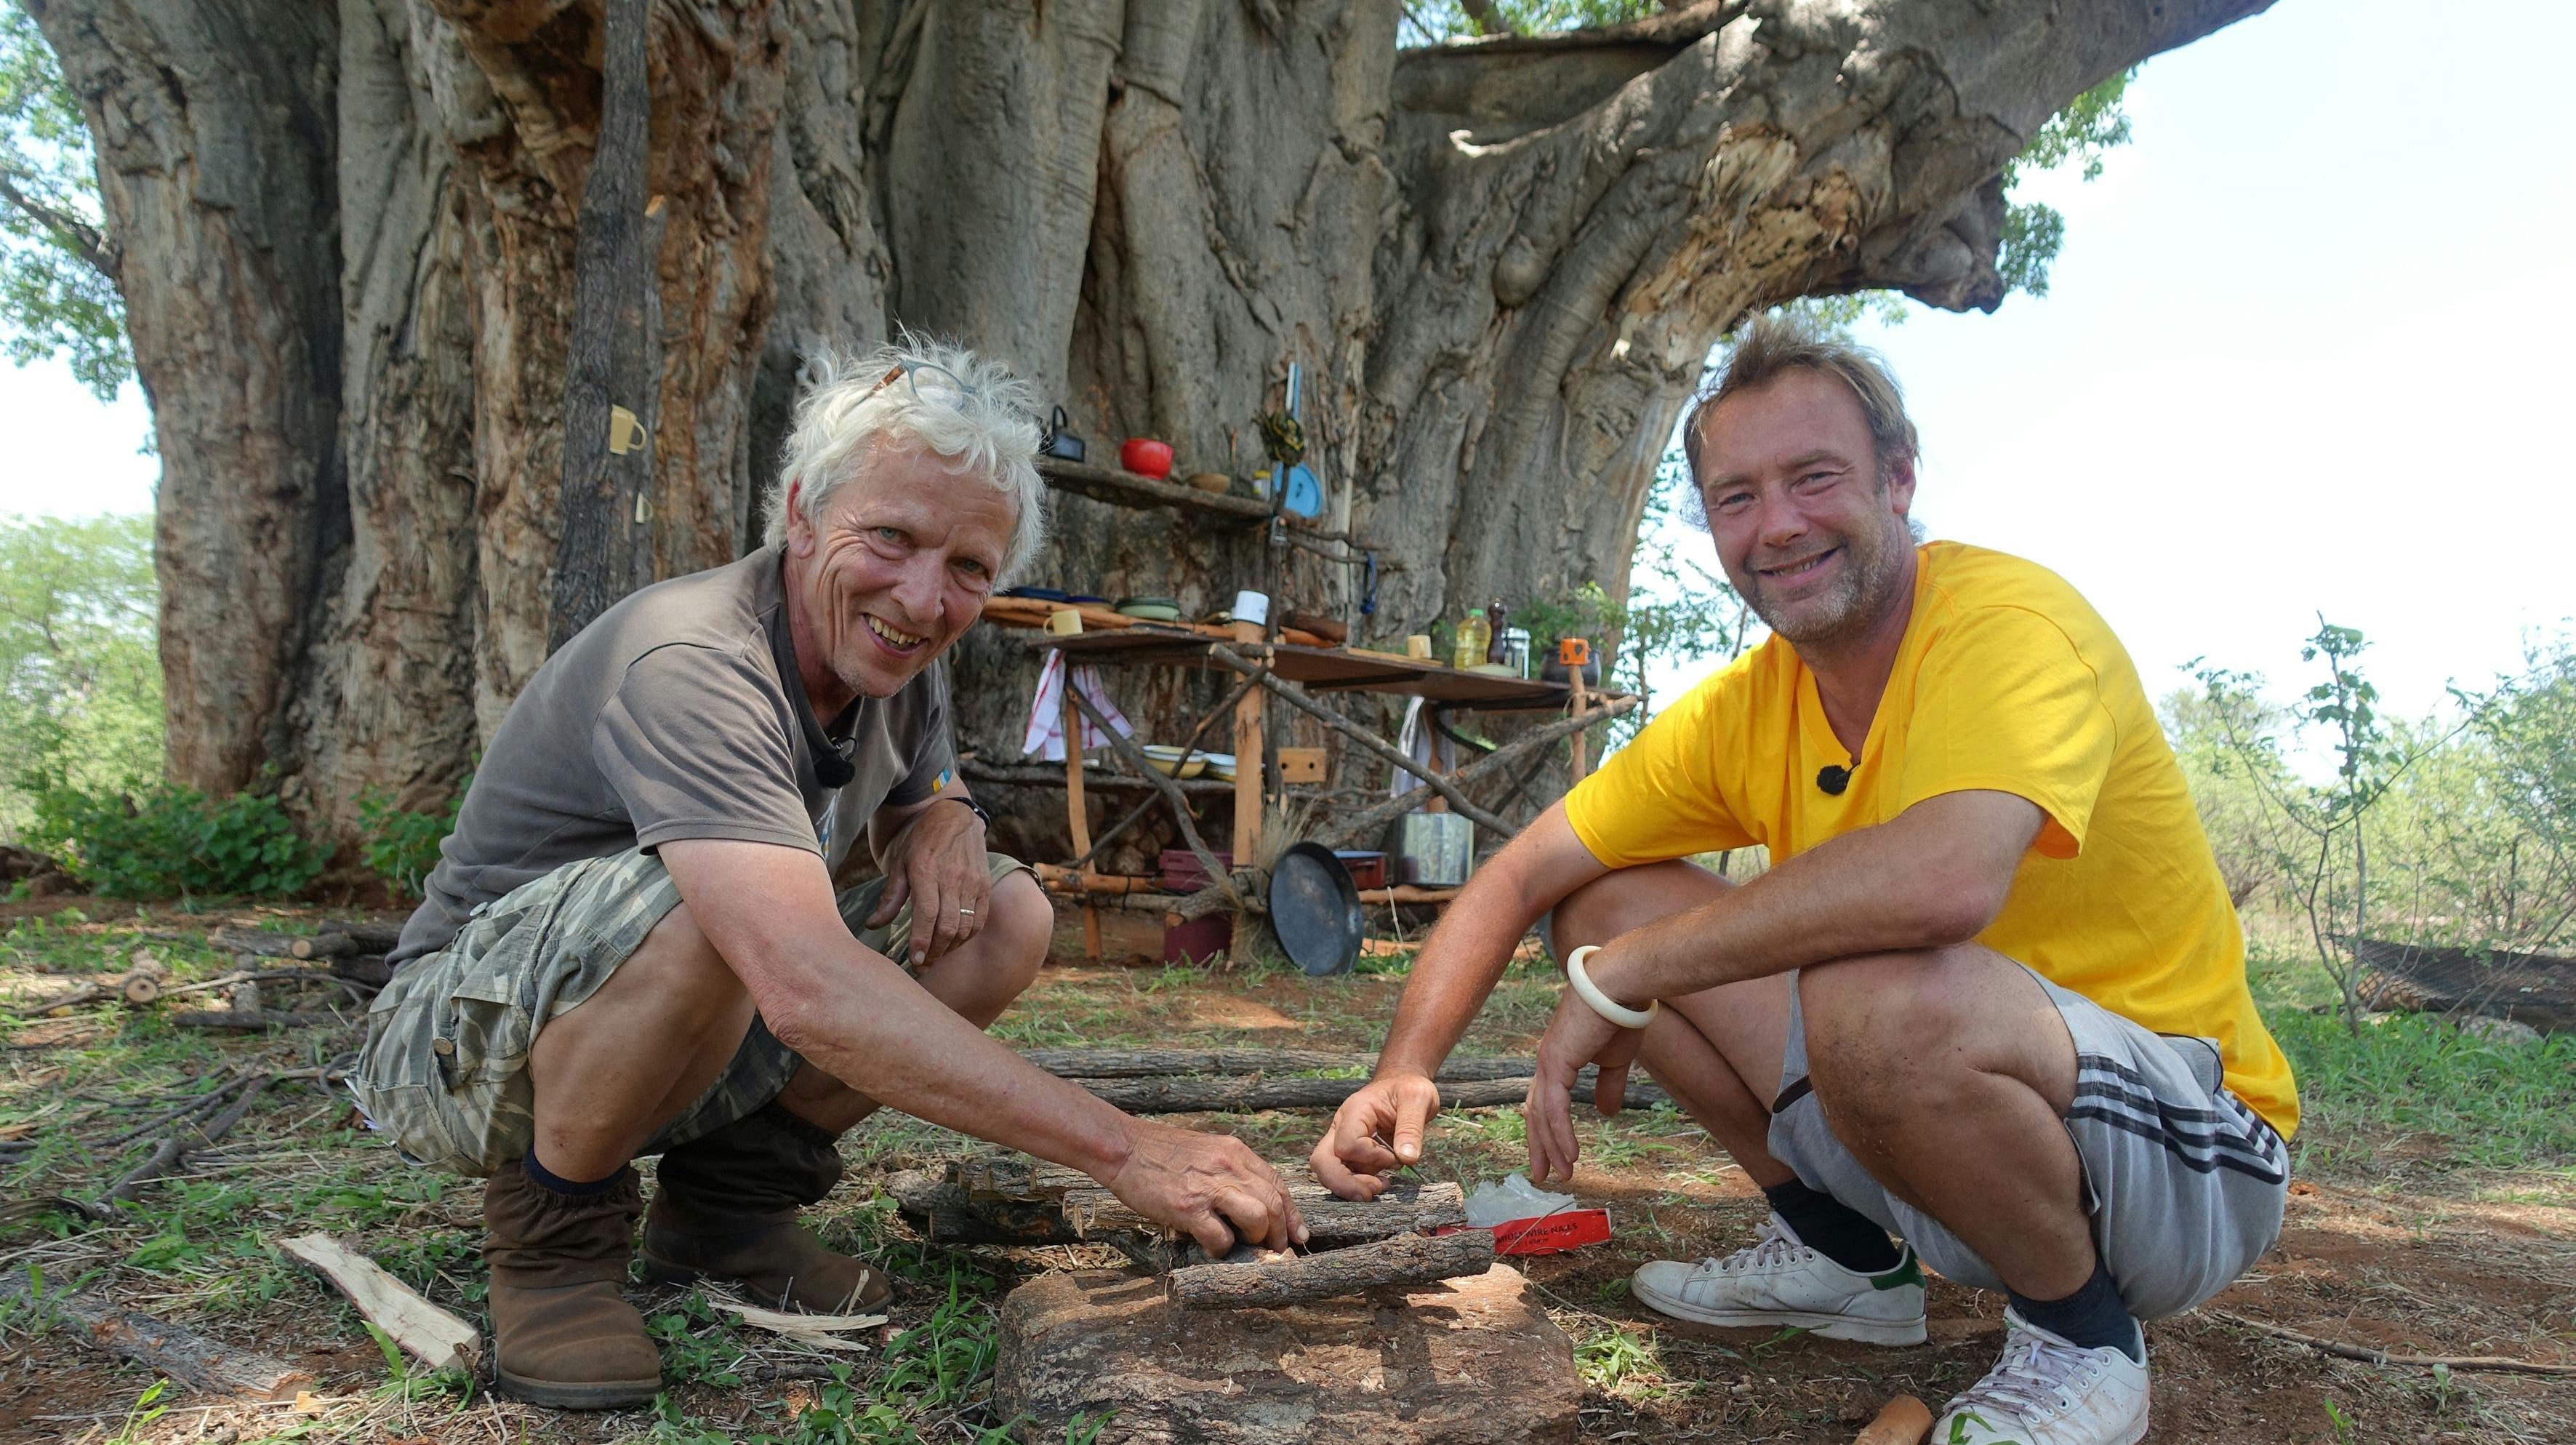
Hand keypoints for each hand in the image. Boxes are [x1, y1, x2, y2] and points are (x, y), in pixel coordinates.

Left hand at [869, 798, 989, 968]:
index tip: (914, 960)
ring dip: (950, 947)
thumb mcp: (899, 862)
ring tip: (935, 956)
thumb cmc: (921, 839)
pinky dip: (967, 936)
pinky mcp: (984, 885)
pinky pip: (979, 919)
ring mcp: (972, 882)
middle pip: (948, 925)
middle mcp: (953, 877)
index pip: (927, 913)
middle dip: (934, 952)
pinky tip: (953, 942)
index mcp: (927, 870)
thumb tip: (874, 925)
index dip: (921, 940)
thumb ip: (890, 896)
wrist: (954, 815)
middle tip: (922, 966)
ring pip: (965, 926)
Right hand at [1105, 1120, 1308, 1255]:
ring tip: (1244, 1246)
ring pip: (1257, 1217)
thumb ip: (1230, 1171)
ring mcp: (1209, 1187)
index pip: (1277, 1184)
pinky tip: (1212, 1247)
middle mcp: (1228, 1166)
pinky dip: (1221, 1249)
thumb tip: (1251, 1204)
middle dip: (1281, 1232)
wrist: (1124, 1147)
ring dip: (1257, 1238)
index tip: (1298, 1234)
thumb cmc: (1161, 1153)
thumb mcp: (1206, 1150)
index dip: (1292, 1214)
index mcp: (1235, 1152)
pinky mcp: (1188, 1207)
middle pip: (1274, 1202)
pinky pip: (1219, 1237)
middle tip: (1276, 1249)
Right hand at [1310, 1072, 1441, 1199]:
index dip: (1371, 1158)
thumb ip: (1412, 1128)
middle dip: (1343, 1183)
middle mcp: (1341, 1126)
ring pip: (1329, 1172)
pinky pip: (1344, 1175)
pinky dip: (1359, 1185)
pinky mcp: (1351, 1154)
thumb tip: (1407, 1159)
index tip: (1395, 1157)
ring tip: (1382, 1185)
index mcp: (1355, 1110)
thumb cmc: (1409, 1088)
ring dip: (1352, 1186)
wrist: (1403, 1085)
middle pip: (1322, 1161)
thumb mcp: (1418, 1099)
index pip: (1347, 1143)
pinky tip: (1381, 1182)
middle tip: (1370, 1194)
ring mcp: (1342, 1141)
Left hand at [1523, 982, 1645, 1185]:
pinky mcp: (1556, 1063)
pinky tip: (1570, 1155)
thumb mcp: (1615, 1060)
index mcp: (1557, 1060)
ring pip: (1542, 1116)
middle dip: (1538, 1146)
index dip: (1547, 1131)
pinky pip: (1554, 1108)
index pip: (1544, 1102)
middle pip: (1535, 1113)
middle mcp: (1546, 1062)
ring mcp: (1547, 1062)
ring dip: (1552, 1147)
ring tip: (1564, 1174)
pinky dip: (1561, 1134)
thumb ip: (1608, 1086)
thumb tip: (1606, 1113)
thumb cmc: (1620, 1016)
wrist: (1621, 987)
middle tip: (1542, 1175)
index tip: (1554, 1158)